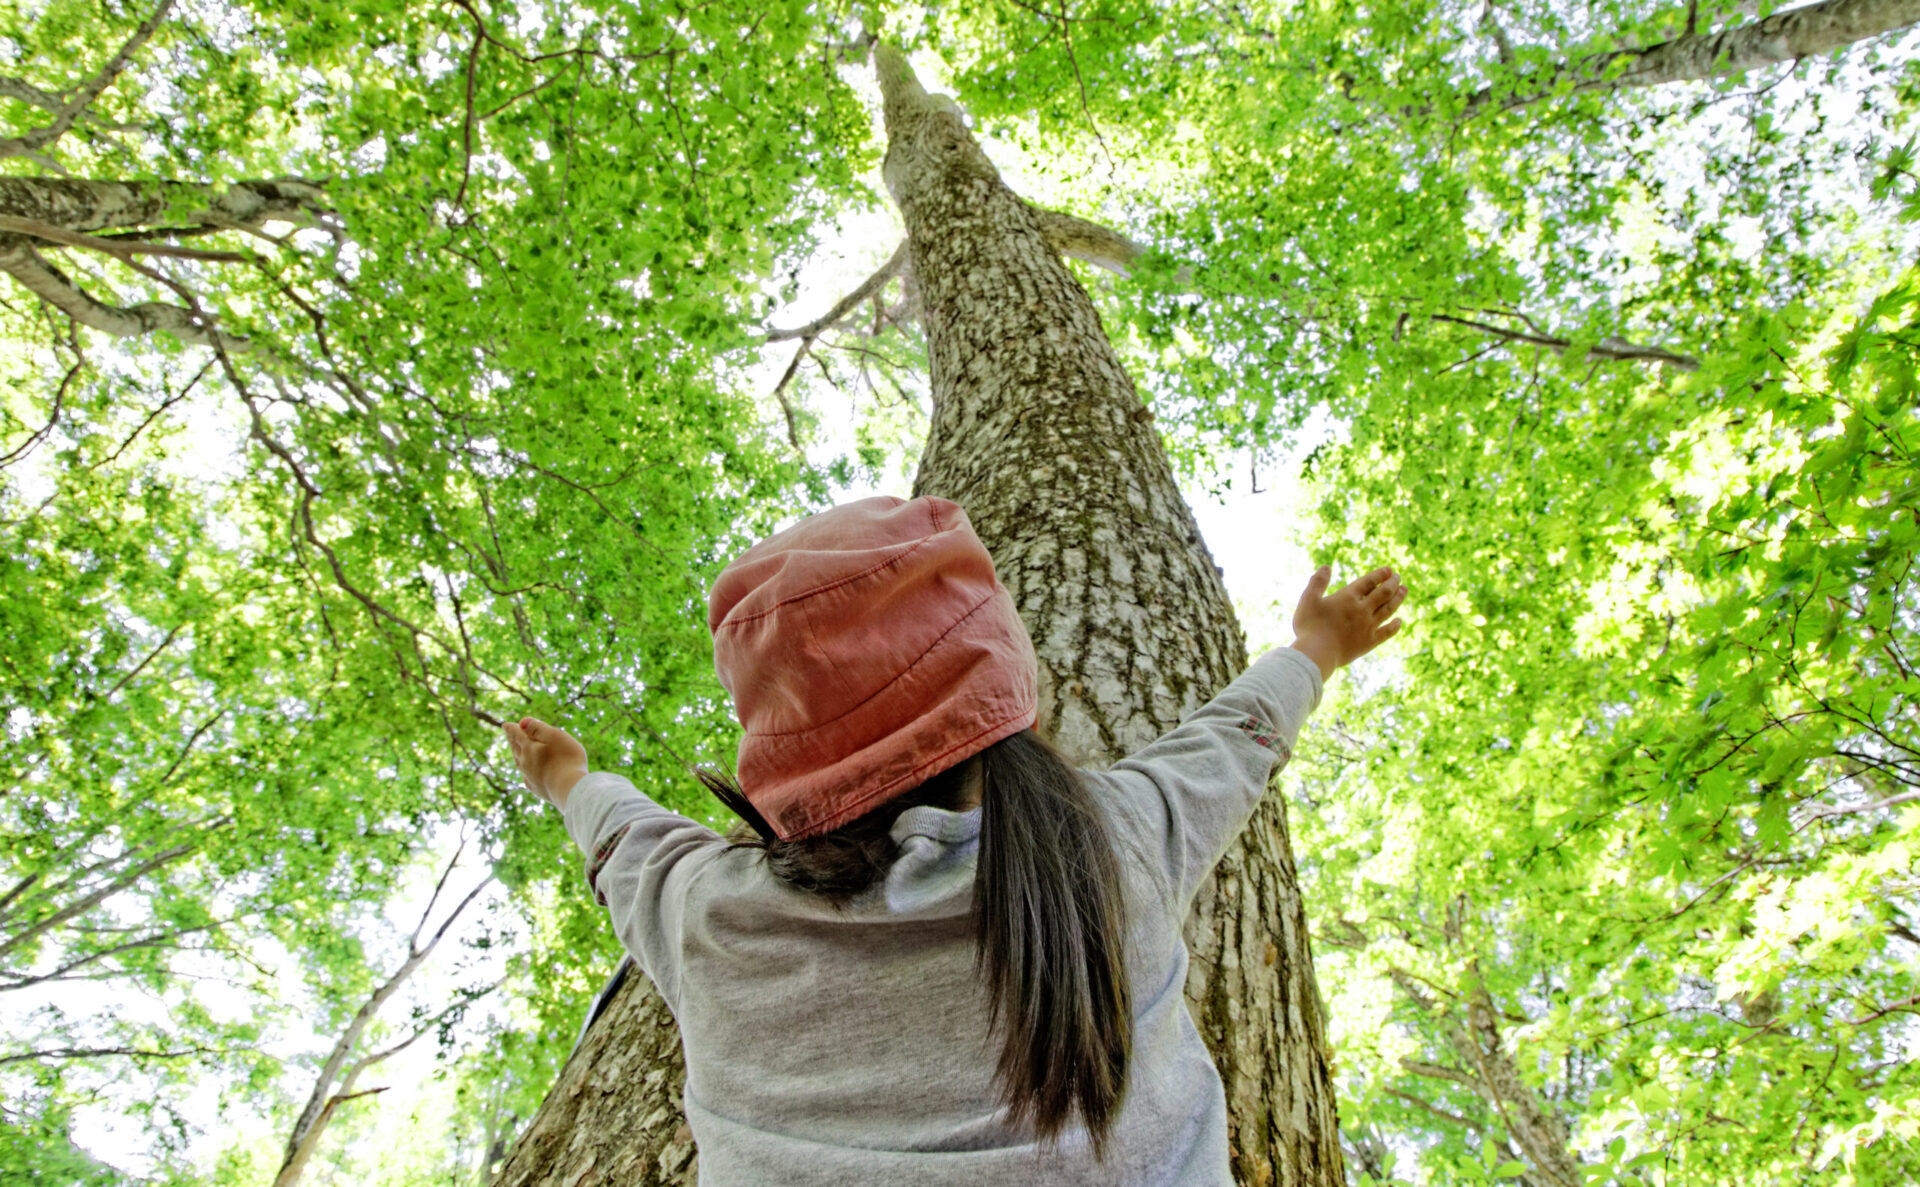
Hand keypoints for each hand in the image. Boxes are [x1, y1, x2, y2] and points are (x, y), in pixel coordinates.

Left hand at [503, 717, 588, 808]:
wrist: (570, 789)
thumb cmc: (566, 759)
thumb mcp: (554, 736)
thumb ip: (538, 728)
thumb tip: (522, 722)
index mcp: (529, 747)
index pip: (517, 734)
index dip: (511, 728)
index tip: (504, 725)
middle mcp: (525, 762)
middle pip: (516, 749)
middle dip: (512, 741)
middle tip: (509, 735)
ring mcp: (530, 777)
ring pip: (520, 764)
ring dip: (517, 756)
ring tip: (516, 752)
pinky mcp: (538, 789)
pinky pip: (527, 779)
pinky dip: (525, 773)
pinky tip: (526, 775)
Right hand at [1289, 565, 1407, 680]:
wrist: (1317, 653)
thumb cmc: (1310, 626)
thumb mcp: (1308, 600)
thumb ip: (1317, 582)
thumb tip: (1326, 567)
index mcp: (1348, 597)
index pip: (1368, 582)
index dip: (1380, 574)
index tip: (1389, 570)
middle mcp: (1362, 609)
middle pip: (1383, 593)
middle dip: (1392, 583)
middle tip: (1398, 577)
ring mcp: (1368, 626)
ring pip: (1388, 609)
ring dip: (1398, 598)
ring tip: (1404, 590)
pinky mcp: (1369, 642)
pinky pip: (1387, 632)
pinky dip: (1394, 626)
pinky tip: (1399, 622)